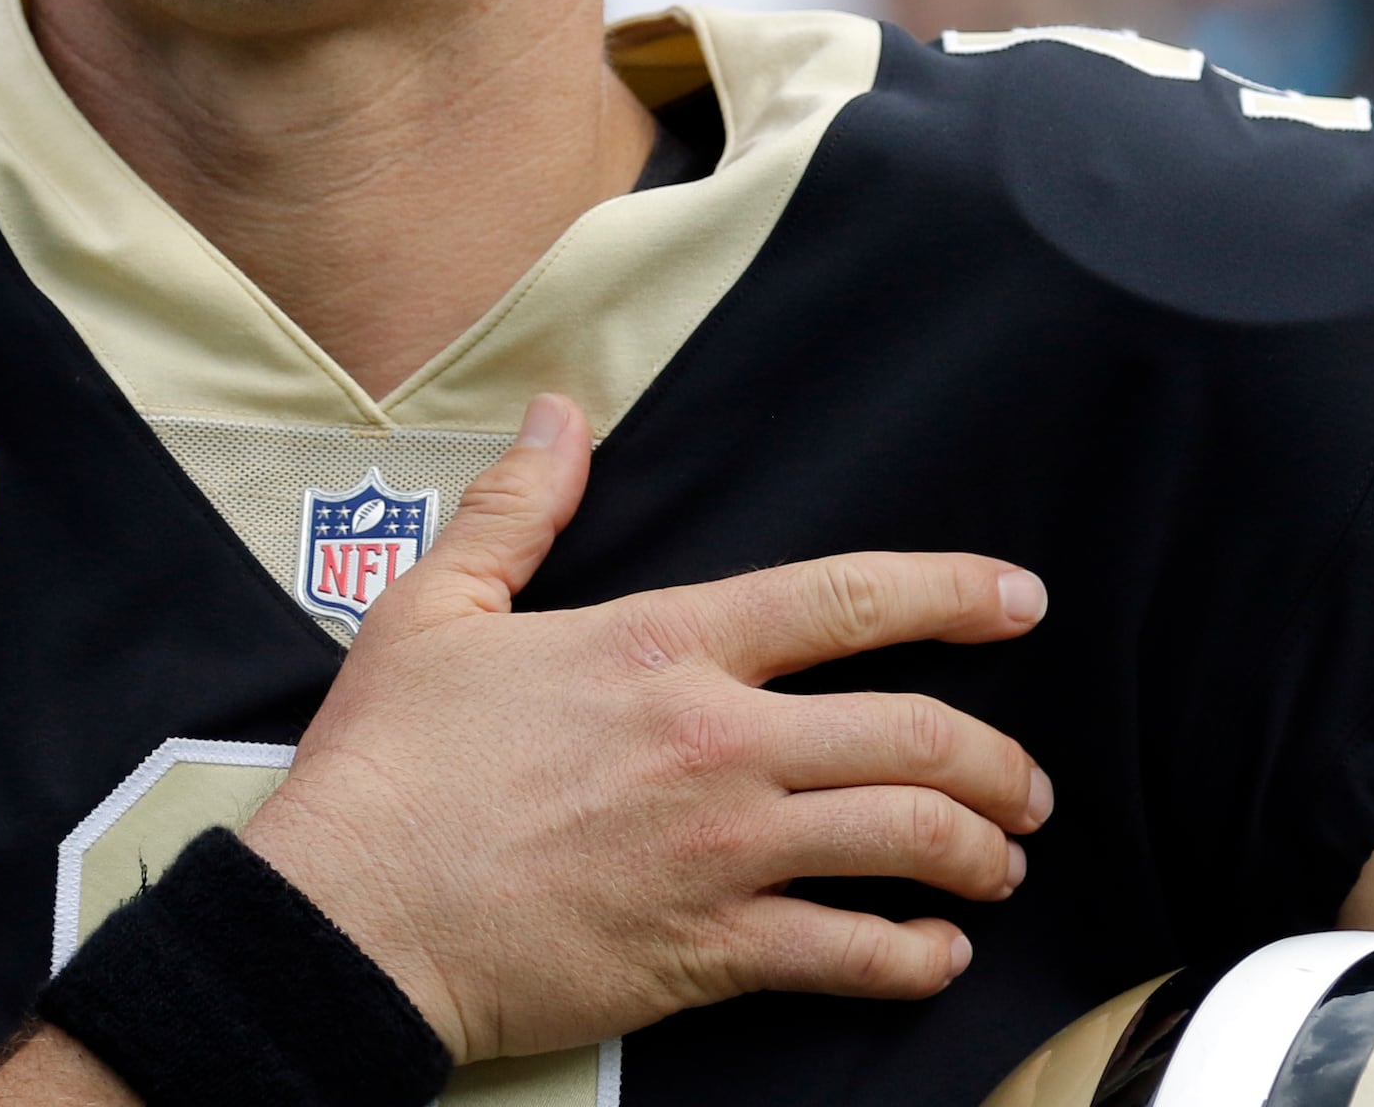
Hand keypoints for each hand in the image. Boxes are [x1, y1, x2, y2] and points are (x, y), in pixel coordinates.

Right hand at [236, 394, 1052, 1065]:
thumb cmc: (385, 769)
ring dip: (977, 851)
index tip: (1020, 600)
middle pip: (913, 734)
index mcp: (660, 647)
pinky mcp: (705, 952)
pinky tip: (933, 953)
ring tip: (998, 862)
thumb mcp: (436, 607)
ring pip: (906, 840)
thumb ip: (517, 508)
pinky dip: (912, 957)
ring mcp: (719, 853)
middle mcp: (714, 743)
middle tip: (1025, 780)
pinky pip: (849, 954)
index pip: (843, 599)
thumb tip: (556, 415)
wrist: (348, 917)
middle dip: (997, 759)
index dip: (953, 592)